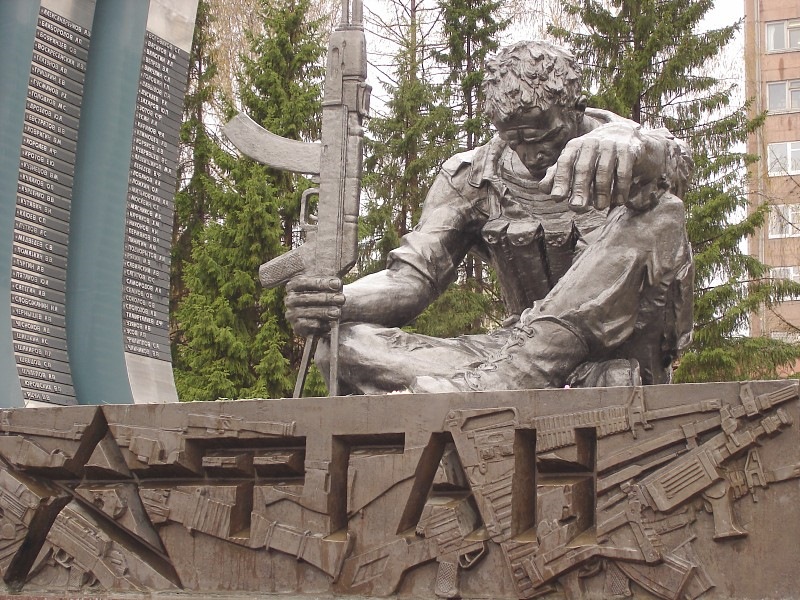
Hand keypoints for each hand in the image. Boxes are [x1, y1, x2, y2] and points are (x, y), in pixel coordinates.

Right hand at [285, 276, 345, 336]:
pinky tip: (329, 324)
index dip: (320, 283)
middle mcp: (290, 299)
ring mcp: (292, 314)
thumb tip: (345, 255)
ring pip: (305, 312)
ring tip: (338, 312)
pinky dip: (316, 325)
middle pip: (305, 298)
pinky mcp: (297, 327)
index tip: (337, 283)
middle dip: (325, 298)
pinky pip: (304, 325)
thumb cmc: (328, 291)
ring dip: (323, 312)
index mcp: (293, 285)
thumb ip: (335, 270)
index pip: (302, 282)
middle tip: (341, 299)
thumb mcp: (329, 280)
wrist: (329, 310)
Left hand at [540, 122, 669, 212]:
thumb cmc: (592, 156)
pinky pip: (623, 171)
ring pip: (604, 171)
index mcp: (574, 146)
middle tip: (577, 208)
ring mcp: (610, 145)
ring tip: (599, 207)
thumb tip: (543, 188)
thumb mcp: (573, 162)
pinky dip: (620, 188)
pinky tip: (618, 202)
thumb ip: (557, 175)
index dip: (560, 180)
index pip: (564, 162)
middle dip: (580, 189)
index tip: (557, 197)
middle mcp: (591, 142)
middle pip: (583, 168)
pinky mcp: (628, 149)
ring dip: (601, 192)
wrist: (624, 136)